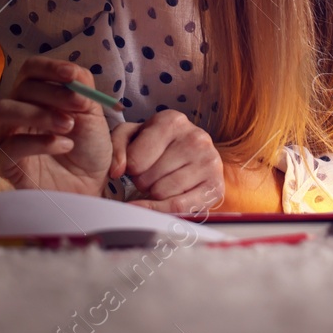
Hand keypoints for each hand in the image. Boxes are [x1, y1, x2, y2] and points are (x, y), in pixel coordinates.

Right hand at [0, 57, 112, 195]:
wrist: (90, 187)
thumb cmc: (87, 149)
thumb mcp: (93, 115)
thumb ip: (83, 90)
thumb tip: (73, 74)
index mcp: (35, 96)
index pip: (30, 69)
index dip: (49, 67)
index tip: (71, 75)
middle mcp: (16, 112)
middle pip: (21, 87)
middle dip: (53, 93)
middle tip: (79, 105)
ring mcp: (5, 137)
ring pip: (4, 110)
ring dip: (39, 113)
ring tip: (69, 126)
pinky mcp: (3, 163)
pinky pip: (9, 147)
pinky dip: (39, 142)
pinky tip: (64, 145)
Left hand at [110, 110, 224, 213]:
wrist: (193, 158)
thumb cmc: (157, 146)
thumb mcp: (132, 136)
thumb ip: (116, 146)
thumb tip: (117, 170)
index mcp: (173, 120)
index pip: (135, 159)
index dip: (129, 169)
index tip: (134, 167)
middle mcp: (195, 137)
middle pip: (148, 177)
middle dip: (142, 182)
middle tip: (148, 177)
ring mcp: (209, 161)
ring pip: (162, 193)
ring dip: (153, 195)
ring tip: (159, 184)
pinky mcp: (216, 186)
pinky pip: (180, 207)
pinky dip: (163, 212)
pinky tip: (156, 208)